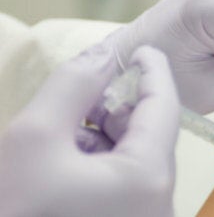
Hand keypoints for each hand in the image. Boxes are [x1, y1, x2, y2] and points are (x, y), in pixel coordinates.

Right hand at [0, 45, 179, 216]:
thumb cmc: (13, 207)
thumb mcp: (35, 135)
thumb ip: (75, 85)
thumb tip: (104, 52)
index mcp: (148, 178)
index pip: (164, 106)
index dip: (153, 70)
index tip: (141, 48)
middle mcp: (159, 203)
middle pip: (149, 133)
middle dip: (116, 107)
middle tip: (83, 95)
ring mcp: (145, 216)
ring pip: (135, 157)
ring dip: (104, 135)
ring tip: (63, 133)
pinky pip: (125, 180)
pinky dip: (100, 161)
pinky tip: (64, 162)